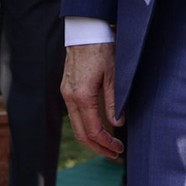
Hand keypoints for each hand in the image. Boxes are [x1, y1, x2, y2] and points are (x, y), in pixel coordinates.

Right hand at [61, 42, 124, 160]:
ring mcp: (66, 93)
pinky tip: (97, 126)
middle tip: (114, 154)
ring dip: (91, 138)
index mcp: (82, 96)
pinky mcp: (67, 88)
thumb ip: (114, 102)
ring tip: (107, 144)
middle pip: (80, 134)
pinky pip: (74, 114)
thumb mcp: (114, 76)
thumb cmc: (102, 50)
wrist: (85, 31)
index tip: (119, 149)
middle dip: (98, 147)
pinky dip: (85, 125)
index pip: (93, 131)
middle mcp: (70, 97)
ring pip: (76, 125)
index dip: (106, 144)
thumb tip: (117, 124)